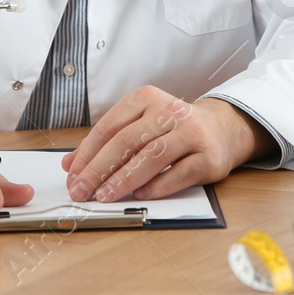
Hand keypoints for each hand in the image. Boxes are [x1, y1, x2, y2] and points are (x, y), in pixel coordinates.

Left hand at [61, 86, 275, 203]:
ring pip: (151, 157)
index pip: (110, 126)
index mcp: (147, 98)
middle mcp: (170, 111)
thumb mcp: (140, 125)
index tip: (72, 175)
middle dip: (99, 169)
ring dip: (124, 179)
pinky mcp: (208, 157)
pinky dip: (156, 186)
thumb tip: (71, 165)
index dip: (87, 152)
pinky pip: (178, 174)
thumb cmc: (173, 129)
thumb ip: (107, 142)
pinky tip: (139, 196)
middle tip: (82, 190)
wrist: (222, 129)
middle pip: (127, 141)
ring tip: (104, 196)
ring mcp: (191, 133)